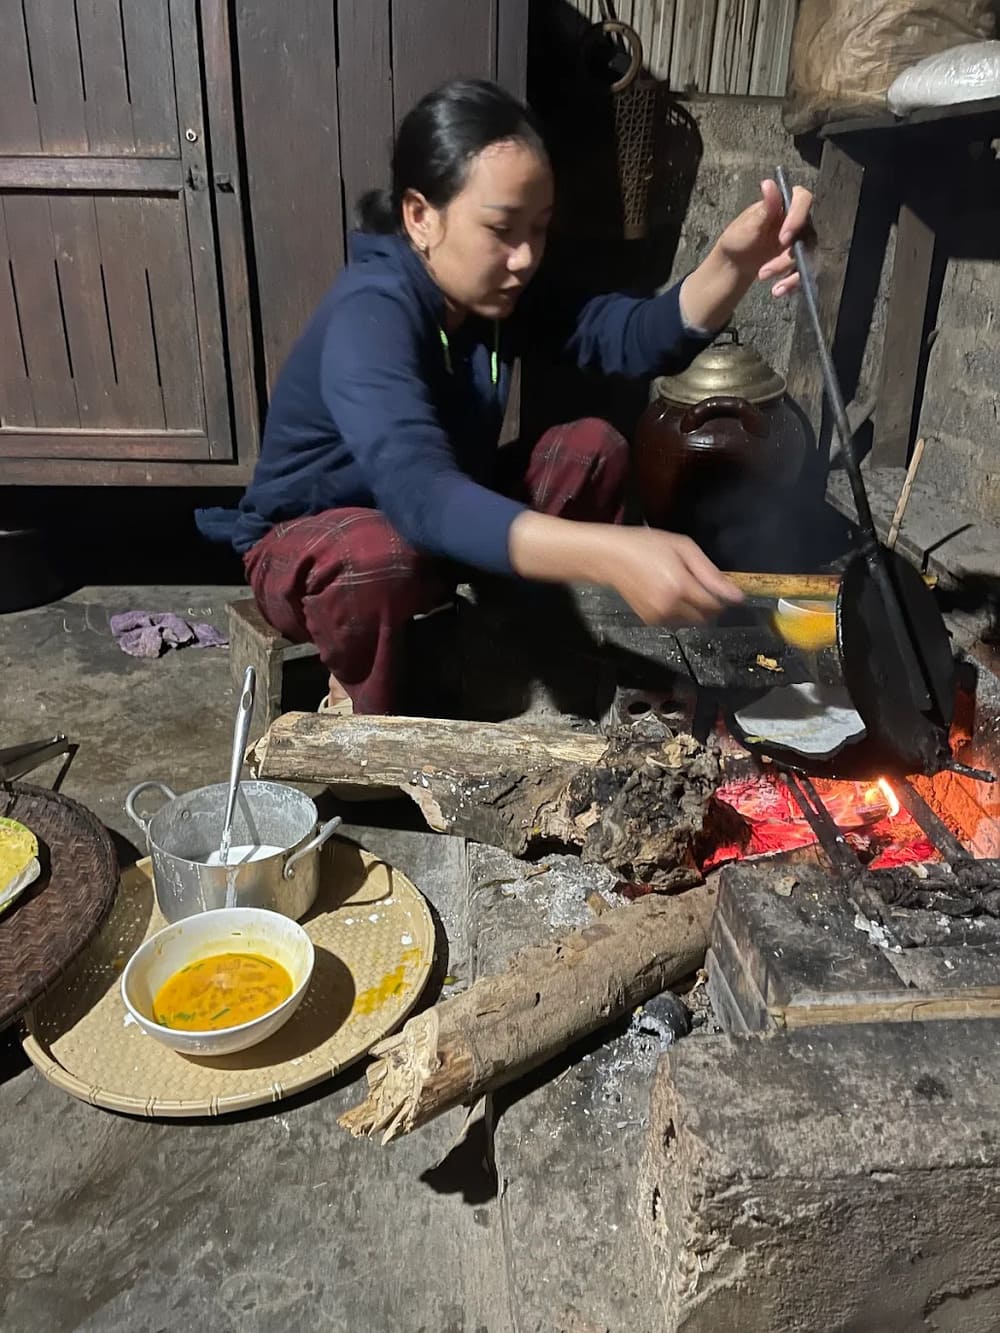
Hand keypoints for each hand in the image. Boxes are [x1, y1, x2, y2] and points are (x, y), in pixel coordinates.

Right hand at [606, 529, 743, 625]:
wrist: (611, 558)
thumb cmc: (647, 546)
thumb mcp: (683, 548)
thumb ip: (710, 573)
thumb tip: (737, 596)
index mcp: (680, 586)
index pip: (715, 605)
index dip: (723, 598)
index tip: (723, 587)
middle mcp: (670, 606)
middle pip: (706, 618)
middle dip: (710, 605)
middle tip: (700, 584)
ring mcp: (659, 616)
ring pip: (692, 622)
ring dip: (695, 609)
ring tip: (680, 587)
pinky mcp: (651, 622)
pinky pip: (677, 622)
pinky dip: (680, 612)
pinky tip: (668, 594)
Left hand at [715, 179, 812, 297]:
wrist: (734, 264)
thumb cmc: (738, 239)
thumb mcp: (748, 224)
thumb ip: (764, 207)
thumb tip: (769, 183)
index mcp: (785, 206)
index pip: (803, 200)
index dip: (798, 217)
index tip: (783, 237)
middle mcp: (797, 221)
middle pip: (805, 234)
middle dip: (786, 256)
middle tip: (765, 269)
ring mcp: (800, 241)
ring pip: (806, 256)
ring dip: (785, 271)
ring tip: (763, 277)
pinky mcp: (799, 260)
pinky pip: (803, 271)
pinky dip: (791, 283)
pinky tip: (778, 291)